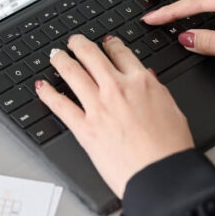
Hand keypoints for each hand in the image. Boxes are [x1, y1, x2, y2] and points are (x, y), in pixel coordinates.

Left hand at [36, 34, 194, 197]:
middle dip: (80, 45)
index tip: (105, 43)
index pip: (121, 54)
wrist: (160, 174)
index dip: (110, 45)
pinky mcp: (84, 128)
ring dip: (61, 60)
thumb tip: (146, 79)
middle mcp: (117, 89)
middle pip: (91, 56)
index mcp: (142, 83)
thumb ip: (156, 91)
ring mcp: (98, 107)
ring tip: (55, 56)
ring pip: (72, 72)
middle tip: (74, 42)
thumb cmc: (171, 148)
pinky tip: (42, 87)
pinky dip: (48, 93)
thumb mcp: (172, 110)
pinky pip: (60, 105)